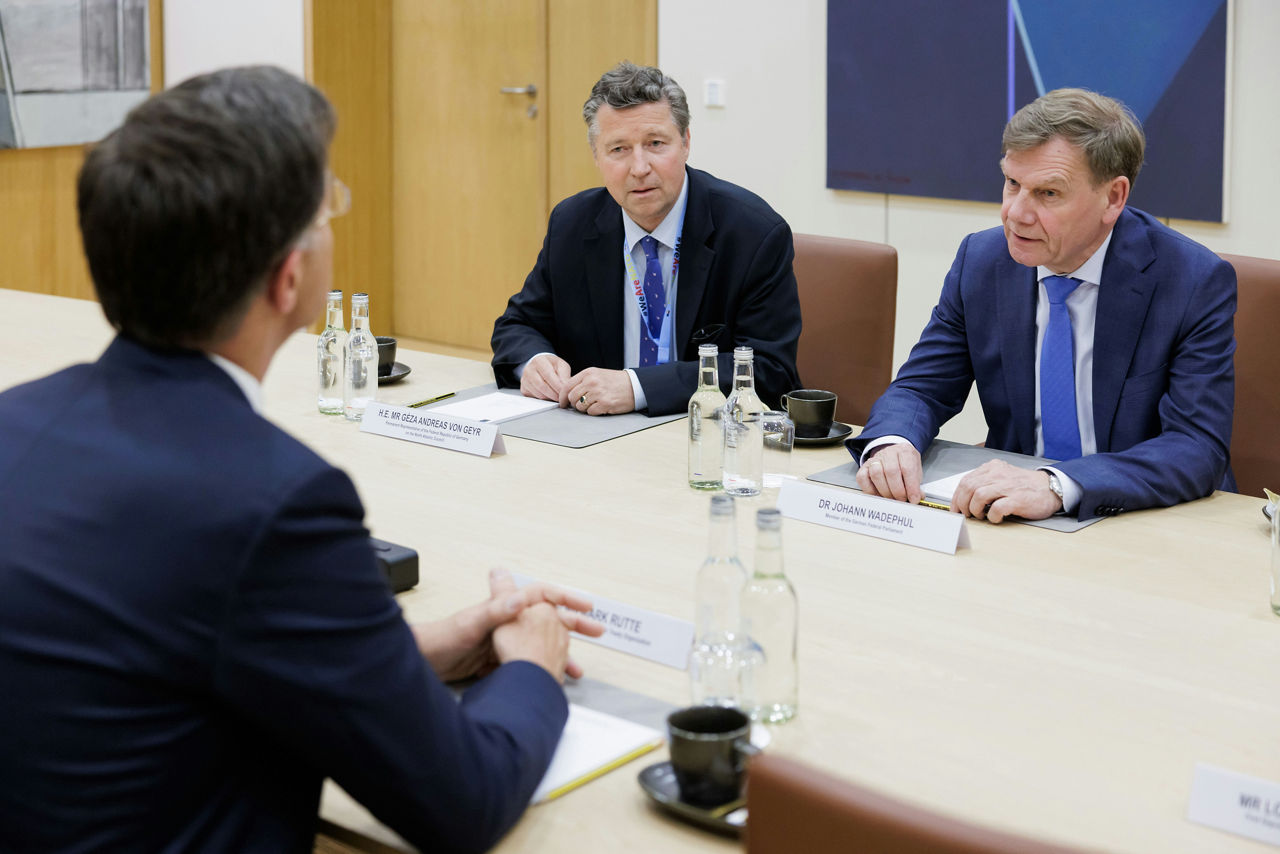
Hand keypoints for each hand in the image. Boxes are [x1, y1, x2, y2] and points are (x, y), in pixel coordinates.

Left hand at [411, 568, 602, 682]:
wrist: (422, 663)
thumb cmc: (441, 638)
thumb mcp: (471, 623)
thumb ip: (497, 610)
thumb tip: (522, 598)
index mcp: (503, 607)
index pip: (542, 595)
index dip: (566, 599)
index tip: (587, 606)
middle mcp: (506, 622)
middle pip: (547, 621)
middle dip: (573, 626)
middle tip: (597, 631)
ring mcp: (502, 642)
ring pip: (539, 647)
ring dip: (560, 656)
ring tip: (578, 669)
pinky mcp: (495, 662)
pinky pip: (526, 666)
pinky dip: (540, 673)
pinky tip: (550, 683)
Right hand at [520, 353, 570, 403]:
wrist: (540, 366)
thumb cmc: (552, 366)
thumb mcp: (561, 365)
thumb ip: (564, 375)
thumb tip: (564, 387)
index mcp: (538, 361)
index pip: (548, 375)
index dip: (557, 385)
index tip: (564, 392)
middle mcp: (529, 369)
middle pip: (542, 386)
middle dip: (554, 394)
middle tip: (562, 398)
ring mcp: (524, 380)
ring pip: (539, 394)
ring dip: (550, 398)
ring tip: (557, 396)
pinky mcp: (524, 389)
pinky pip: (535, 398)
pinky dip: (544, 399)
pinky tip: (550, 396)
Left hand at [565, 368, 635, 414]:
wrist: (635, 385)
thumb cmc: (616, 381)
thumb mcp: (598, 374)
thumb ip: (583, 381)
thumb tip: (568, 394)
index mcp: (588, 373)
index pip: (567, 386)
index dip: (562, 397)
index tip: (562, 403)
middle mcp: (592, 382)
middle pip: (572, 397)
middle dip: (575, 404)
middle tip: (582, 404)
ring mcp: (598, 393)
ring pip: (580, 406)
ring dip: (585, 408)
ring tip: (595, 404)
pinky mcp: (605, 403)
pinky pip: (590, 412)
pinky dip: (594, 412)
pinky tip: (601, 407)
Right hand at [856, 442, 923, 503]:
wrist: (893, 455)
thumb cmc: (905, 464)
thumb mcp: (915, 471)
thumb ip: (916, 484)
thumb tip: (917, 497)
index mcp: (904, 451)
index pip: (907, 468)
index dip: (911, 486)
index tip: (914, 499)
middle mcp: (889, 453)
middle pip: (891, 471)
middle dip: (898, 491)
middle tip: (902, 500)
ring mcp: (875, 459)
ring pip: (876, 474)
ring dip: (885, 491)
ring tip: (892, 498)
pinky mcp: (864, 467)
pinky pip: (862, 478)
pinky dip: (870, 490)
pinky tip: (879, 494)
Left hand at [950, 461, 1062, 521]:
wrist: (1051, 488)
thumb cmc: (1025, 486)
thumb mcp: (1002, 477)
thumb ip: (985, 482)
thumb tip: (964, 498)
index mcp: (992, 468)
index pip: (966, 480)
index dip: (956, 497)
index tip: (955, 508)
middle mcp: (998, 474)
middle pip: (969, 487)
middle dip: (962, 504)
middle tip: (966, 515)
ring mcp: (1008, 486)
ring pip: (978, 496)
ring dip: (975, 510)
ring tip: (981, 516)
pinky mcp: (1017, 499)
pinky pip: (996, 508)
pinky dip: (992, 516)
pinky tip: (996, 518)